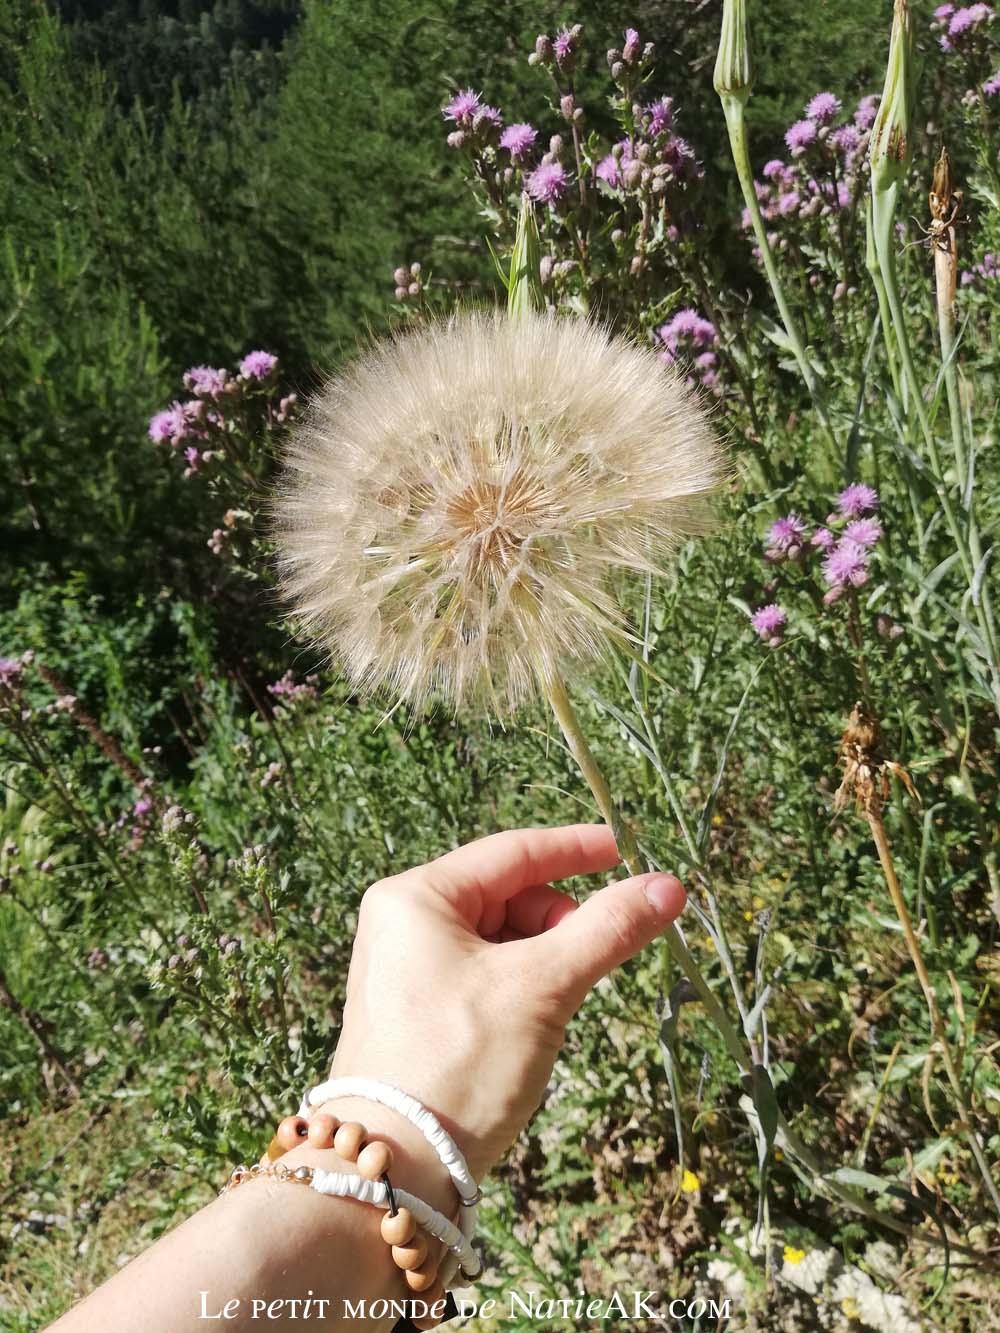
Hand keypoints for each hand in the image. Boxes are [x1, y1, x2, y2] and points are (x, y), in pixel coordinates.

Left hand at [323, 823, 684, 1180]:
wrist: (394, 1169)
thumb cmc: (461, 1063)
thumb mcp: (542, 987)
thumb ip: (606, 929)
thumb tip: (669, 886)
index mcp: (416, 897)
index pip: (513, 852)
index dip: (576, 850)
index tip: (629, 850)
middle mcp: (401, 922)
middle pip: (506, 896)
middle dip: (558, 921)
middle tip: (593, 959)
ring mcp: (404, 969)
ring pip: (498, 939)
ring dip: (542, 958)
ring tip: (558, 1005)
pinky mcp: (414, 1011)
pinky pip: (482, 974)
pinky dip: (520, 986)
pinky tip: (535, 1023)